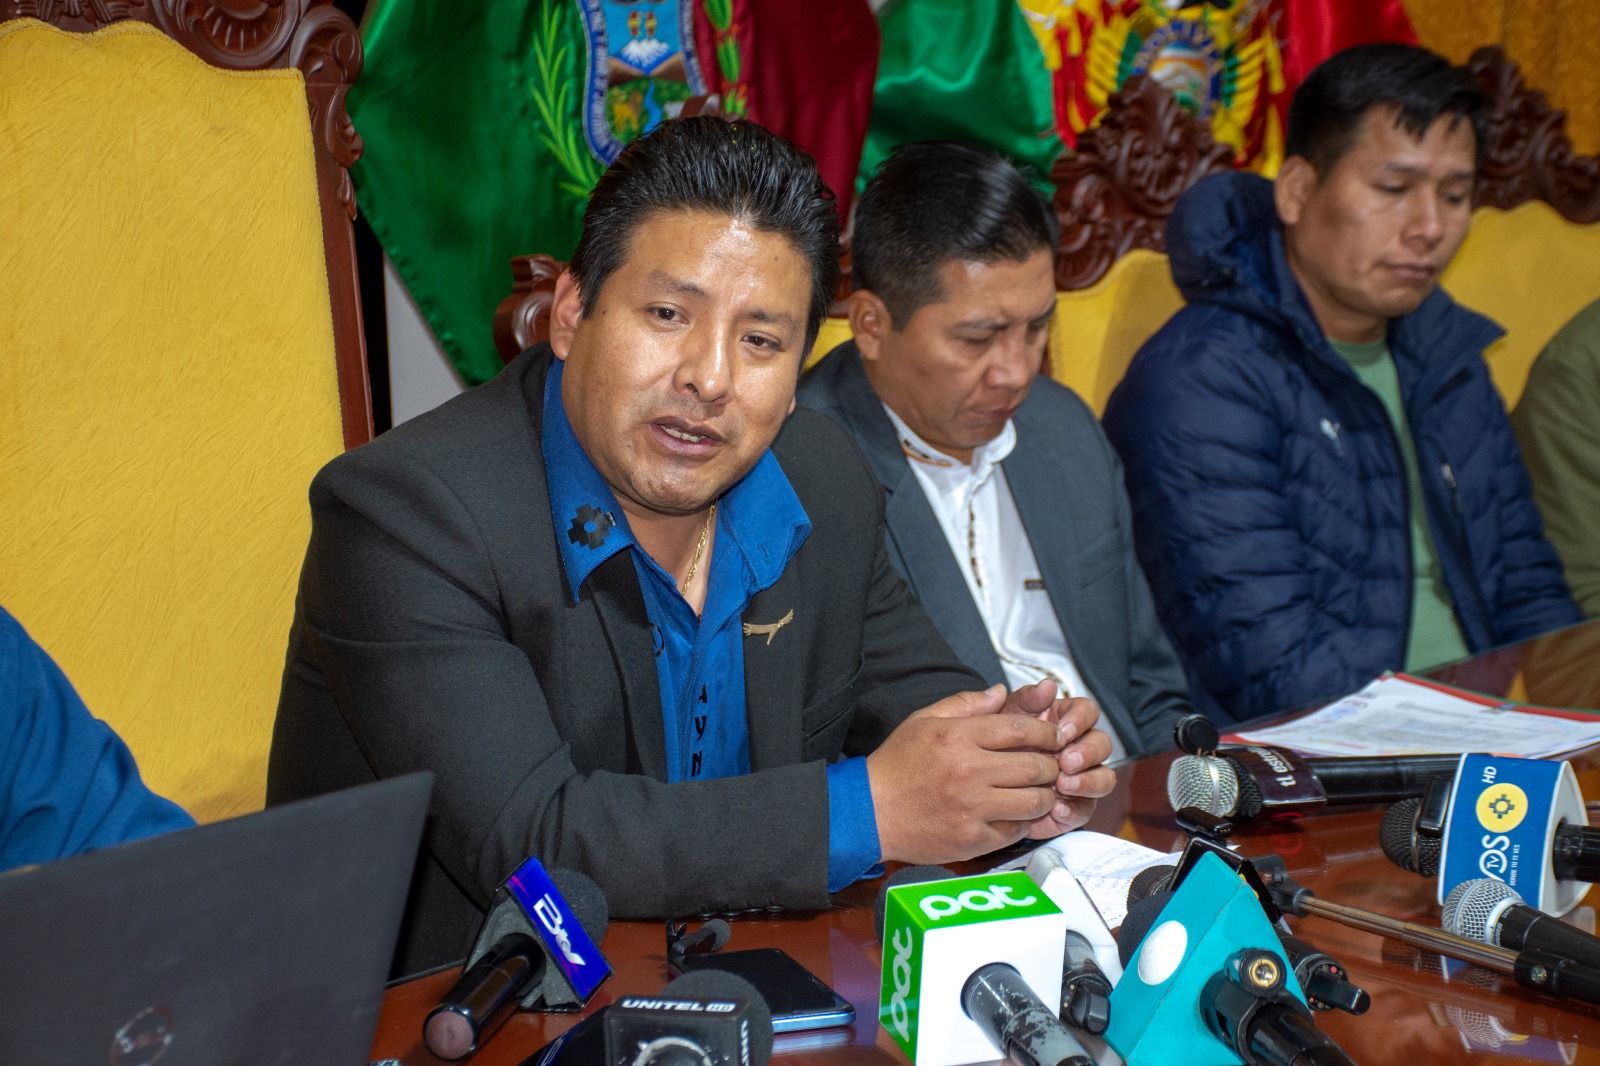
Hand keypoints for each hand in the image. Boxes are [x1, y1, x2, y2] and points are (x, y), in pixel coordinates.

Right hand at [866, 685, 1067, 864]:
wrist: (869, 812)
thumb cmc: (897, 765)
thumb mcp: (924, 721)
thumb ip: (966, 703)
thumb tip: (1001, 692)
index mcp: (958, 737)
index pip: (1021, 729)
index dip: (1046, 732)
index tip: (1053, 736)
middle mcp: (968, 772)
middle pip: (1035, 766)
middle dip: (1051, 764)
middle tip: (1051, 765)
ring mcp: (972, 808)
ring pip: (1035, 801)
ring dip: (1044, 795)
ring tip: (1038, 791)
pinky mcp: (973, 839)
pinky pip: (1017, 830)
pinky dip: (1025, 822)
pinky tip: (1017, 813)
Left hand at [1000, 679, 1115, 836]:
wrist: (979, 783)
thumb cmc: (991, 744)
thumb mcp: (1004, 717)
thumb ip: (1026, 699)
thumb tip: (1048, 685)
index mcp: (1064, 720)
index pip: (1088, 711)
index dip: (1080, 720)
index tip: (1062, 731)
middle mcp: (1078, 747)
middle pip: (1102, 744)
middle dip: (1088, 752)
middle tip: (1065, 761)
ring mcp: (1079, 778)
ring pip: (1104, 778)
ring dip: (1089, 782)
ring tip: (1063, 785)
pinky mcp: (1074, 806)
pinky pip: (1086, 809)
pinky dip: (1075, 810)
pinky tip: (1057, 809)